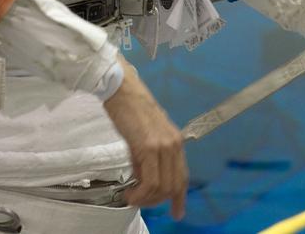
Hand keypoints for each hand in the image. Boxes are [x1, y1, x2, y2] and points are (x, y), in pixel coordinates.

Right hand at [101, 58, 187, 219]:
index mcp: (175, 141)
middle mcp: (174, 144)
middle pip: (174, 186)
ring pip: (162, 187)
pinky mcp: (149, 147)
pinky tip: (130, 192)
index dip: (179, 198)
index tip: (177, 213)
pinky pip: (150, 182)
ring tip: (131, 196)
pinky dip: (140, 193)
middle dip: (156, 201)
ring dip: (146, 199)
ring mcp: (163, 146)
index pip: (182, 176)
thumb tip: (143, 179)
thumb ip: (148, 158)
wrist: (121, 91)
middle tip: (139, 201)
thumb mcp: (144, 137)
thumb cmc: (129, 111)